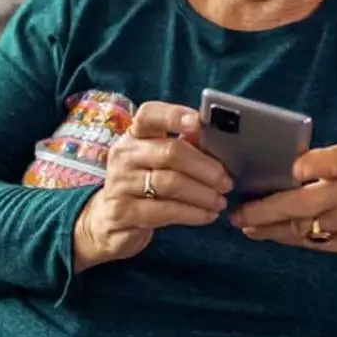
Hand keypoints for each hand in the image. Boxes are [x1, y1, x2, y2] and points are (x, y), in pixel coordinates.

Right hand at [73, 101, 232, 271]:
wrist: (110, 221)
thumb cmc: (144, 185)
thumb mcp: (160, 162)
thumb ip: (185, 146)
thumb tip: (216, 136)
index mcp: (135, 135)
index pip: (149, 115)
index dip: (175, 115)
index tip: (199, 122)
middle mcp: (124, 154)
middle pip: (170, 152)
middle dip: (205, 167)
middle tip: (226, 181)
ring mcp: (120, 183)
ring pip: (170, 183)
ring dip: (202, 193)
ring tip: (220, 201)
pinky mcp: (122, 212)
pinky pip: (164, 211)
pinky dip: (191, 213)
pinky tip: (207, 215)